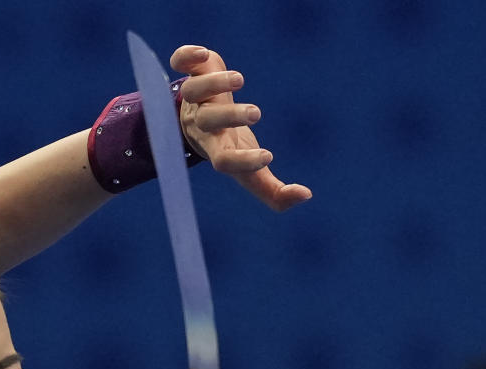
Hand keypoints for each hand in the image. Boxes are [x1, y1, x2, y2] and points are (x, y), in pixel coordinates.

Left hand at [170, 46, 311, 211]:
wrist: (195, 119)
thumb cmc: (228, 146)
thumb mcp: (249, 172)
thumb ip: (274, 192)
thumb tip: (305, 196)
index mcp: (218, 148)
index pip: (223, 161)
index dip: (243, 161)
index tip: (268, 156)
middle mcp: (203, 123)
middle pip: (207, 121)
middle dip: (230, 116)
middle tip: (255, 113)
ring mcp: (197, 96)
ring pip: (194, 90)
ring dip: (215, 83)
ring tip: (239, 80)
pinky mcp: (195, 70)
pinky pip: (179, 62)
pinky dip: (186, 56)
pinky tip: (202, 55)